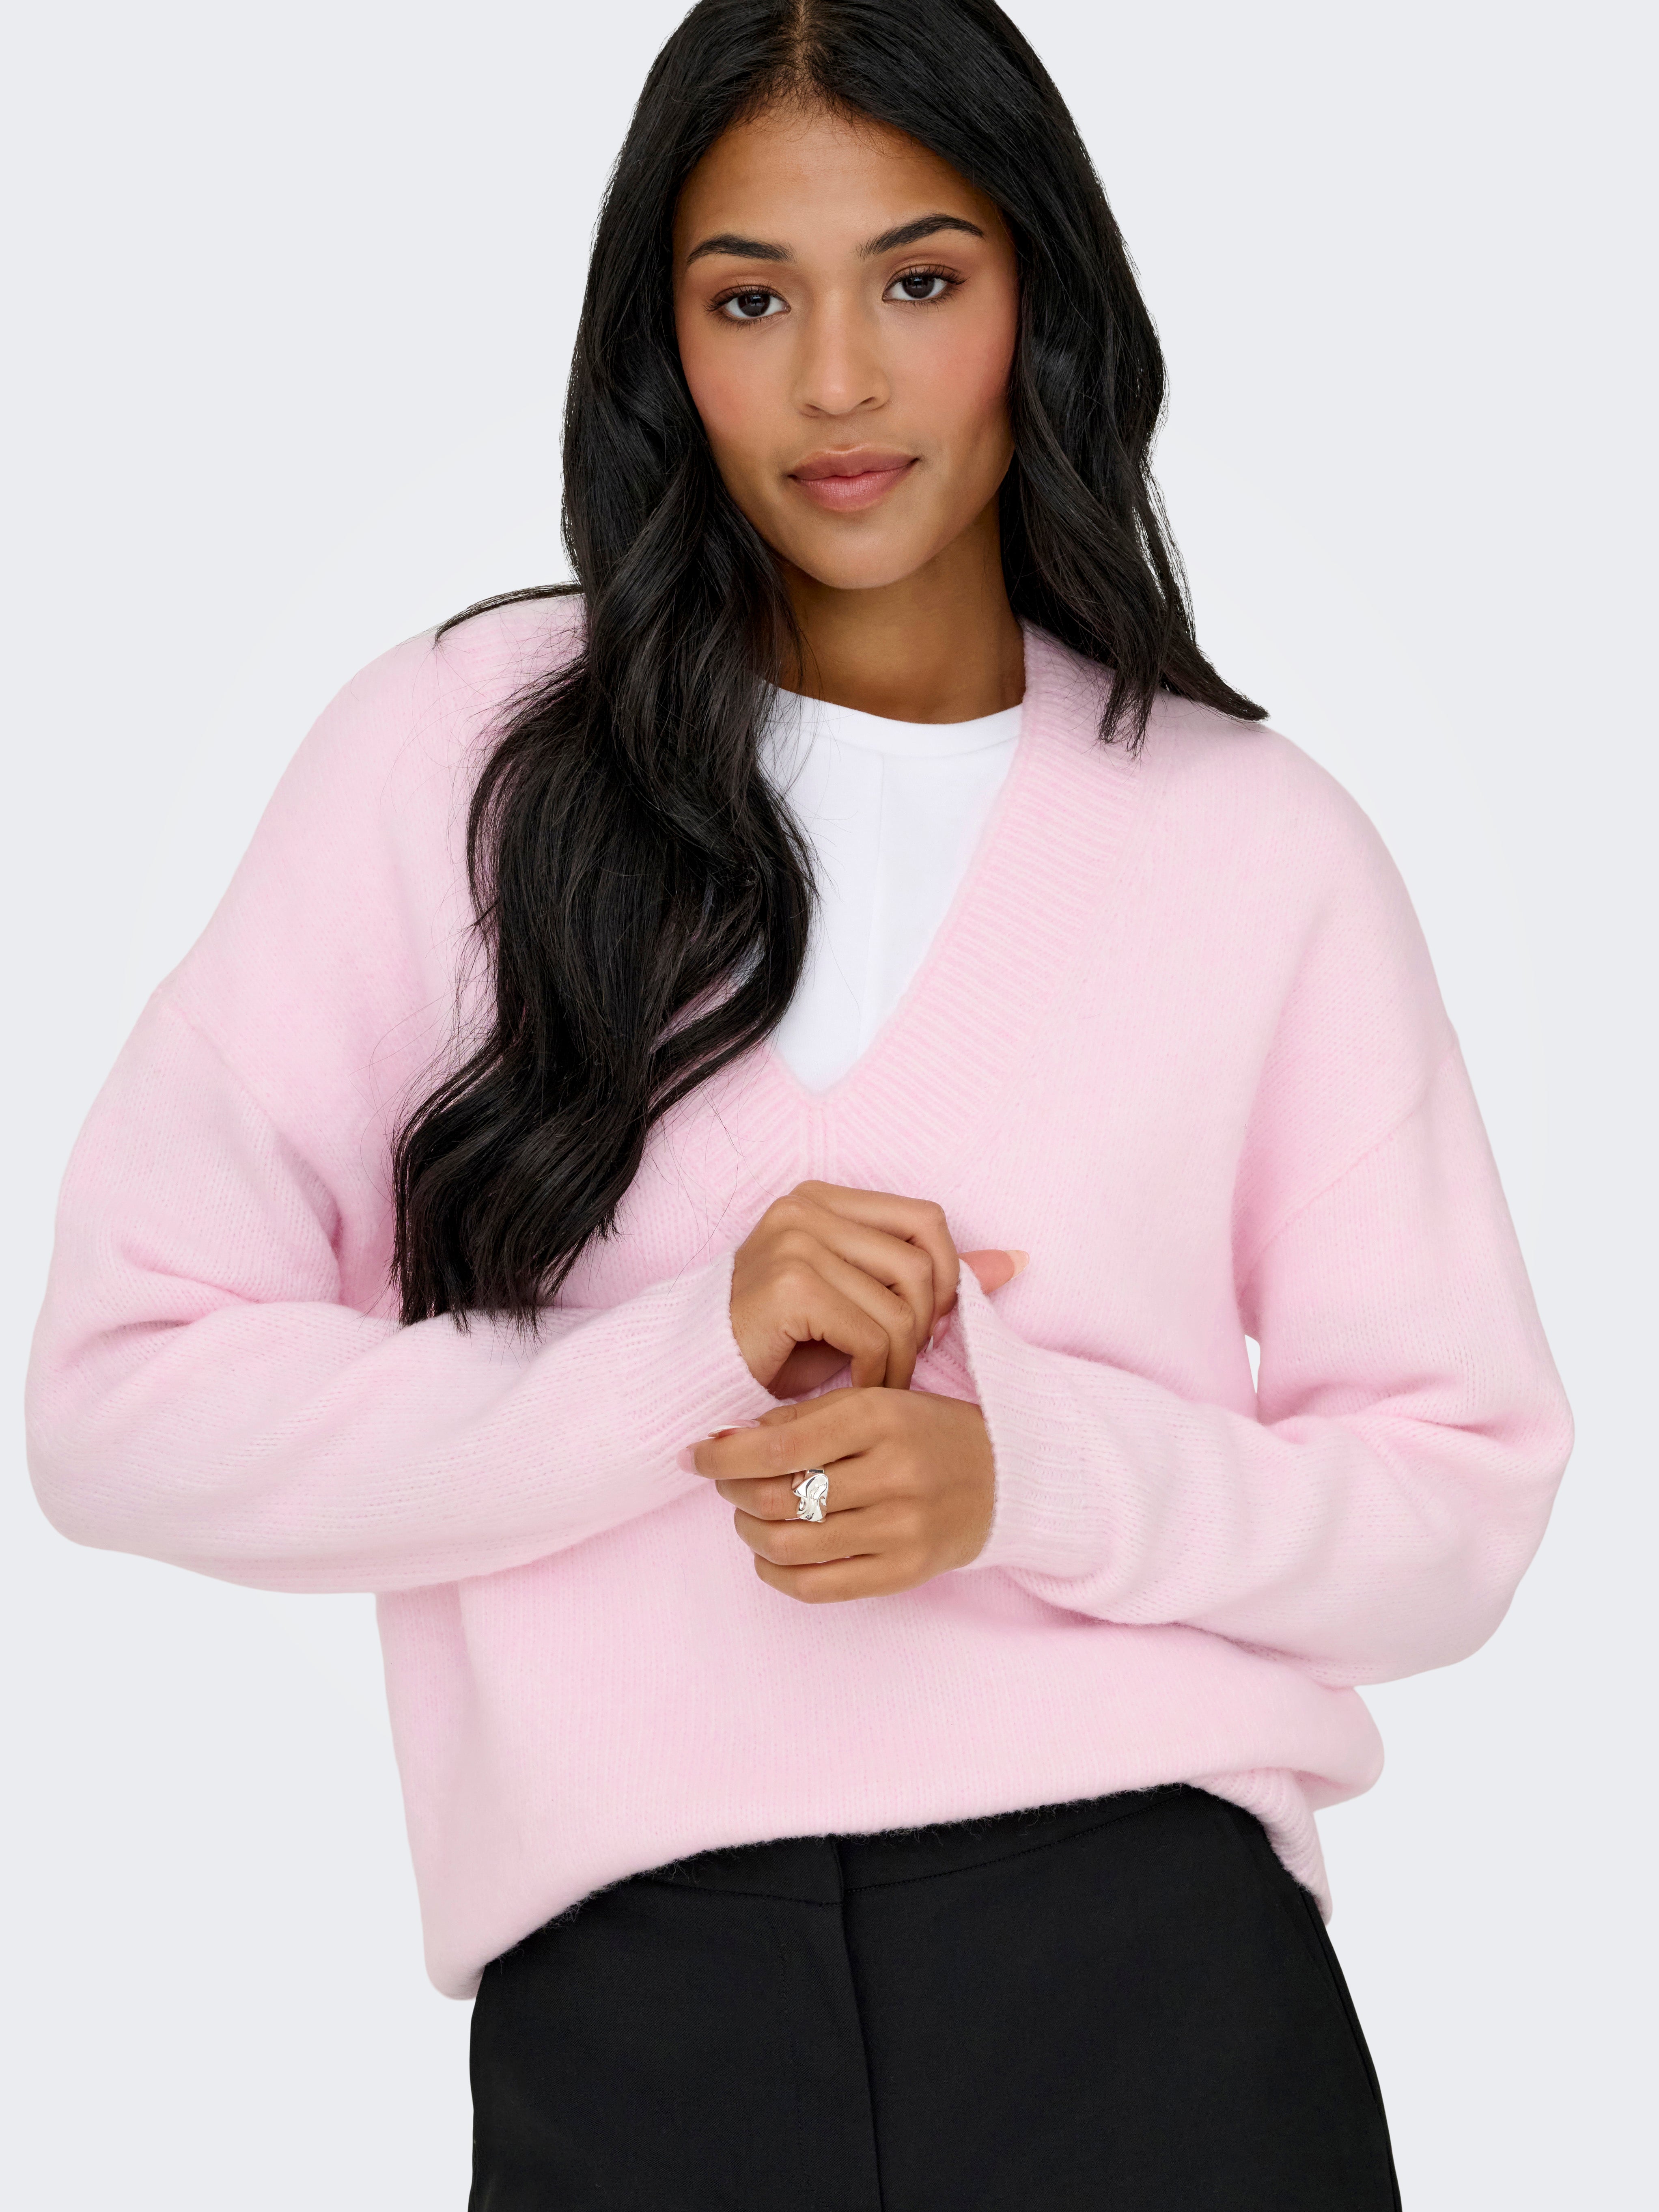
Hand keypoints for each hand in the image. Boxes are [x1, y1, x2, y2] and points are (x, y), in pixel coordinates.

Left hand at [690, 1387, 994, 1601]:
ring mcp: (900, 1529)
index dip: (723, 1454)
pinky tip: (769, 1554)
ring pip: (788, 1545)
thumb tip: (731, 1438)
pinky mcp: (903, 1573)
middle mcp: (893, 1473)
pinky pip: (816, 1587)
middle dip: (733, 1491)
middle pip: (778, 1497)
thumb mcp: (874, 1402)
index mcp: (881, 1418)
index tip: (693, 1455)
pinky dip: (775, 1572)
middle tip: (724, 1482)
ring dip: (749, 1531)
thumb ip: (806, 1416)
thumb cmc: (926, 1432)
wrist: (1006, 1477)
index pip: (779, 1445)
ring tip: (748, 1515)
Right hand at [730, 1179, 1023, 1396]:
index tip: (929, 1321)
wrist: (696, 1374)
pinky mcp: (788, 1284)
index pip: (926, 1219)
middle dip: (926, 1324)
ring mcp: (794, 1241)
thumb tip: (1016, 1262)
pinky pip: (871, 1332)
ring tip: (879, 1380)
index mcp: (823, 1199)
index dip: (947, 1274)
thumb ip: (932, 1278)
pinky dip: (876, 1372)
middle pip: (922, 1261)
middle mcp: (806, 1208)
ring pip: (901, 1303)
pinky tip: (855, 1389)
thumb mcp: (860, 1301)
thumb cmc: (780, 1342)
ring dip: (902, 1357)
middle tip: (901, 1361)